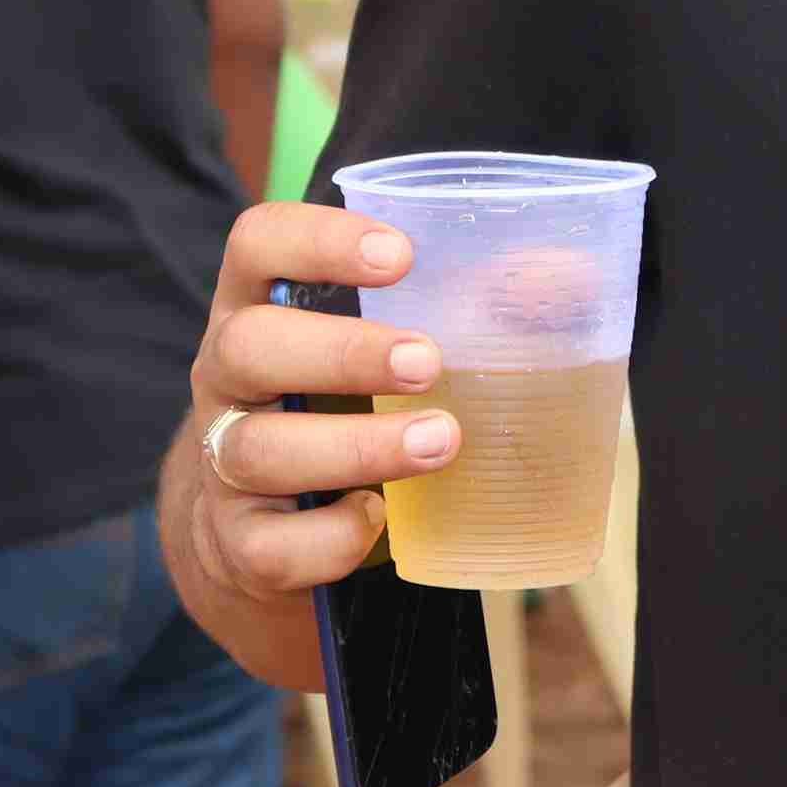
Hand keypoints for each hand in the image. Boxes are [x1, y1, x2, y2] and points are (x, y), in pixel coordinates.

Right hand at [170, 202, 462, 664]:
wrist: (285, 535)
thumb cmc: (358, 405)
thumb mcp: (402, 346)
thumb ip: (480, 303)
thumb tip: (565, 276)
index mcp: (262, 305)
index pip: (257, 244)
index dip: (316, 240)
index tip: (399, 255)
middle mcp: (227, 378)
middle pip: (246, 347)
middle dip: (342, 352)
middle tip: (429, 362)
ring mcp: (221, 464)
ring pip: (255, 451)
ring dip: (355, 447)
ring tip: (439, 442)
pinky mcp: (239, 544)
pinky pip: (269, 546)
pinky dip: (331, 536)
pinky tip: (382, 519)